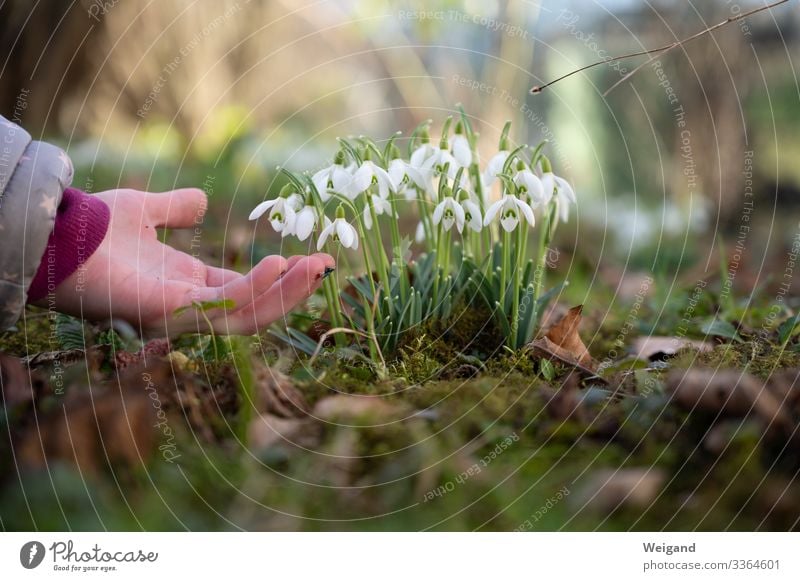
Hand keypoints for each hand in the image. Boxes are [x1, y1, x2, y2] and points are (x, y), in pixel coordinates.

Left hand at [41, 188, 333, 336]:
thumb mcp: (146, 210)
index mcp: (189, 285)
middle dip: (294, 292)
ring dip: (285, 295)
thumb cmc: (92, 228)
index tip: (315, 258)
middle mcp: (189, 305)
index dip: (282, 278)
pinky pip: (222, 307)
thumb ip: (177, 209)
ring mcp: (179, 313)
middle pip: (256, 310)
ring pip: (247, 317)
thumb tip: (205, 202)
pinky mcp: (168, 311)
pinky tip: (279, 265)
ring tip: (314, 267)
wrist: (54, 234)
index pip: (247, 291)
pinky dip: (254, 288)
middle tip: (326, 266)